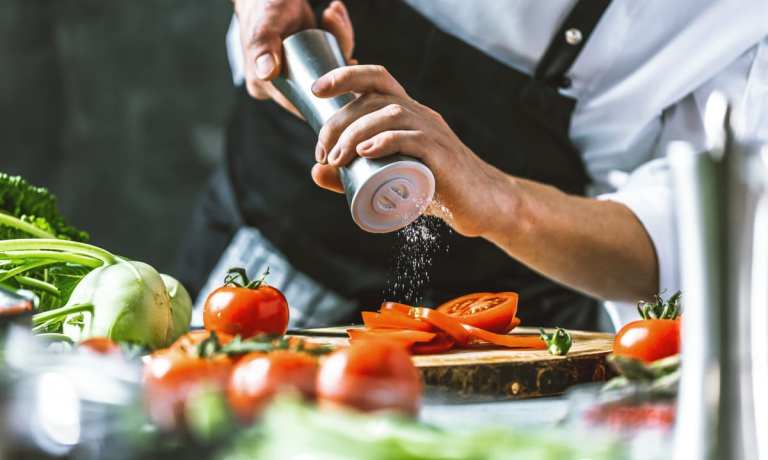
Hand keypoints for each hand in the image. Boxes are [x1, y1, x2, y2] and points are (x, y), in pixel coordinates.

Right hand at [233, 0, 354, 115]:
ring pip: (328, 69)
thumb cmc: (260, 7)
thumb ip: (263, 48)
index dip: (325, 100)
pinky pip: (329, 55)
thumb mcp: (264, 28)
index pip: (299, 105)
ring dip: (340, 43)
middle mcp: (280, 83)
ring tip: (332, 15)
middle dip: (338, 64)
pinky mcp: (307, 57)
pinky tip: (334, 16)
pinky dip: (338, 36)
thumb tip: (267, 74)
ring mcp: (295, 71)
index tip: (344, 79)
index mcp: (264, 86)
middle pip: (319, 87)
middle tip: (340, 34)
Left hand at [309, 65, 517, 236]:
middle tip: (323, 153)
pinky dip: (386, 141)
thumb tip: (315, 171)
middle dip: (339, 120)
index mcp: (408, 113)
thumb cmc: (435, 189)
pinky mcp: (443, 157)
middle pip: (375, 97)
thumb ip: (352, 175)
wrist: (483, 205)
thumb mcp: (390, 179)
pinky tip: (365, 152)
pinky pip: (415, 138)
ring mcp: (434, 133)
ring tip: (337, 158)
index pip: (377, 78)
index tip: (316, 91)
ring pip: (391, 114)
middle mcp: (421, 115)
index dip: (345, 75)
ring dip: (355, 132)